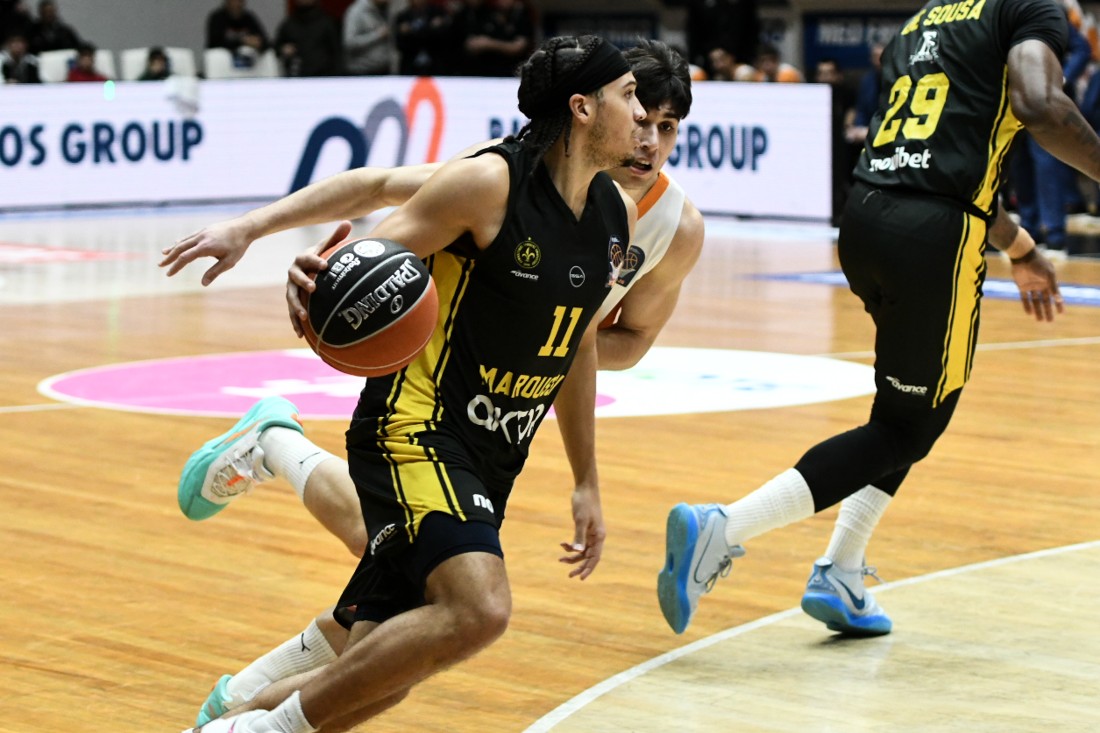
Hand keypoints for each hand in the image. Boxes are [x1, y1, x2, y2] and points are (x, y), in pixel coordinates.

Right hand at [159, 218, 252, 284]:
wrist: (245, 227)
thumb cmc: (238, 246)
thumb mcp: (229, 262)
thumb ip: (215, 272)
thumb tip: (203, 284)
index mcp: (205, 247)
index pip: (185, 258)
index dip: (175, 266)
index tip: (168, 274)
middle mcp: (201, 238)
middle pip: (180, 248)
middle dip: (170, 257)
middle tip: (160, 265)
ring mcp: (202, 232)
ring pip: (184, 241)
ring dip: (173, 248)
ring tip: (164, 253)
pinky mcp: (205, 230)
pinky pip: (190, 237)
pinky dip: (182, 242)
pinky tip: (178, 244)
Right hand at [287, 221, 350, 335]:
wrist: (310, 270)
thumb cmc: (322, 258)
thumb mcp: (328, 248)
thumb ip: (336, 237)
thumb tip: (348, 222)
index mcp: (303, 259)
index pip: (307, 258)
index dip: (315, 261)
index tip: (326, 265)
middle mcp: (293, 273)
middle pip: (295, 278)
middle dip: (304, 283)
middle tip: (314, 288)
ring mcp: (291, 288)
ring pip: (291, 297)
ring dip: (296, 307)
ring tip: (304, 316)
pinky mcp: (293, 301)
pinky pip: (292, 313)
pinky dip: (296, 323)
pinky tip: (301, 335)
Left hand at [558, 485, 605, 579]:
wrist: (585, 488)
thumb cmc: (584, 502)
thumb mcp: (580, 520)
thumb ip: (579, 536)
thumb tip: (577, 551)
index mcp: (599, 536)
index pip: (595, 558)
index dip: (588, 569)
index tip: (581, 578)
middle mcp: (596, 537)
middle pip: (589, 557)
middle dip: (579, 566)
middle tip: (569, 575)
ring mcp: (591, 533)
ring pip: (583, 550)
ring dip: (572, 556)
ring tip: (560, 559)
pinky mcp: (585, 528)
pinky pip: (579, 542)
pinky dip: (571, 545)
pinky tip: (562, 544)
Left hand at [1010, 249, 1063, 321]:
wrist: (1023, 257)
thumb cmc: (1038, 264)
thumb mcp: (1048, 275)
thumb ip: (1053, 287)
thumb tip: (1059, 299)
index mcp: (1049, 282)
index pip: (1055, 296)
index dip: (1058, 304)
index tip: (1062, 313)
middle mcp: (1041, 285)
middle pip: (1045, 301)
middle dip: (1048, 311)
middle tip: (1050, 321)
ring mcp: (1031, 286)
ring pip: (1036, 301)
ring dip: (1037, 310)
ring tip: (1040, 320)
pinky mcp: (1022, 286)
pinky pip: (1025, 298)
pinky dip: (1027, 306)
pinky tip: (1029, 313)